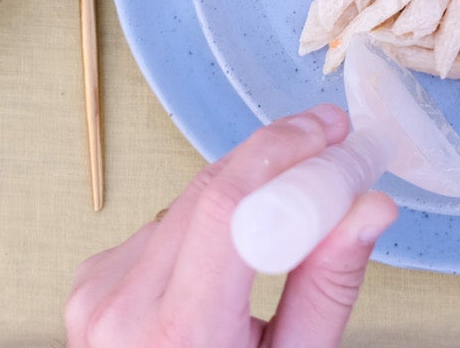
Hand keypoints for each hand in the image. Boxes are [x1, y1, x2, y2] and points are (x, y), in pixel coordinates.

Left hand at [66, 105, 396, 347]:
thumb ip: (328, 287)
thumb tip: (369, 207)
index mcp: (179, 336)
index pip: (230, 204)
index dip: (287, 152)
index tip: (335, 133)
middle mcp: (124, 309)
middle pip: (211, 190)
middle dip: (278, 156)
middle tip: (331, 140)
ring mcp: (98, 295)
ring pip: (187, 202)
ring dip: (243, 191)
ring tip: (294, 197)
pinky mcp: (90, 285)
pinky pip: (161, 227)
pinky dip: (204, 224)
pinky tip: (231, 248)